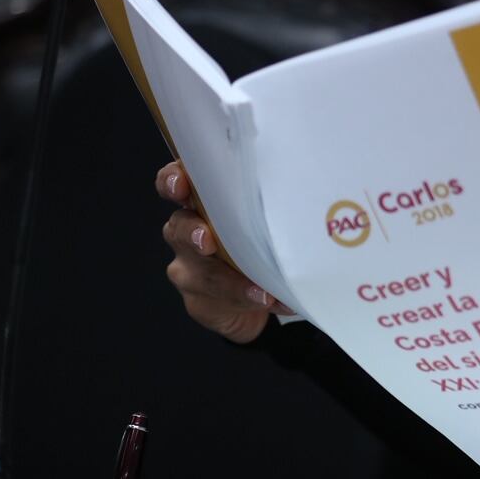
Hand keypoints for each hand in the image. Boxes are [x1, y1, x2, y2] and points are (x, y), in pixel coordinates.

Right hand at [156, 161, 282, 343]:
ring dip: (227, 279)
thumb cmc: (268, 240)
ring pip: (197, 270)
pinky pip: (215, 299)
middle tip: (207, 239)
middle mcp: (189, 230)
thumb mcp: (271, 217)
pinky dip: (243, 297)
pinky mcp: (198, 299)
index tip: (181, 182)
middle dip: (191, 231)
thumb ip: (275, 207)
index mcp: (205, 201)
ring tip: (258, 288)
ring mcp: (189, 267)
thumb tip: (306, 198)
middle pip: (178, 226)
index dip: (172, 179)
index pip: (177, 181)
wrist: (267, 292)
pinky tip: (265, 298)